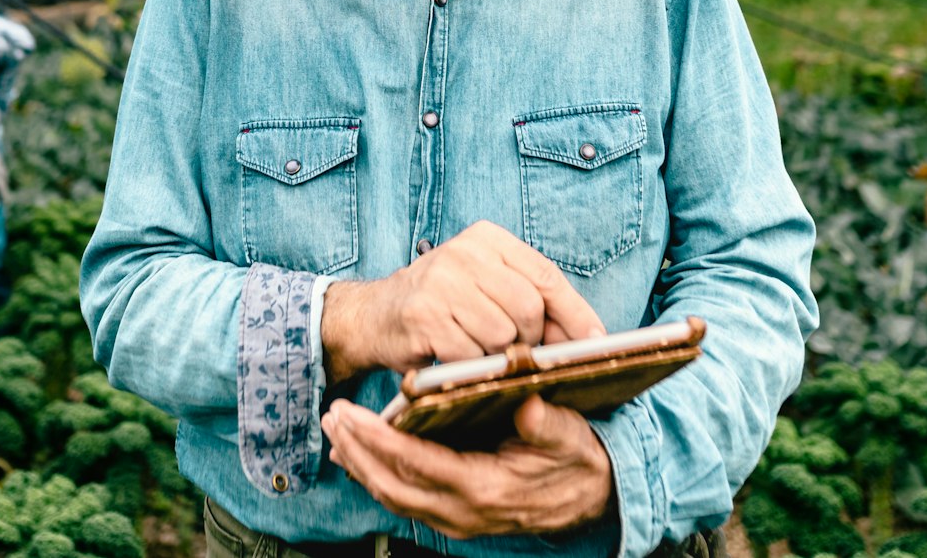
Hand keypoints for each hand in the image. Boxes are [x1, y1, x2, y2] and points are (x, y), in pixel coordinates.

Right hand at [319, 221, 605, 382]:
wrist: (374, 315)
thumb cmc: (443, 303)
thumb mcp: (486, 286)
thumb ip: (532, 303)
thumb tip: (588, 339)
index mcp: (486, 239)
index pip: (545, 275)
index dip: (575, 312)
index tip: (598, 342)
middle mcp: (463, 253)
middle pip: (527, 308)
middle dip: (530, 340)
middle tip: (516, 352)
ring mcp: (441, 283)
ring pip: (501, 335)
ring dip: (497, 356)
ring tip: (477, 349)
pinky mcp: (423, 316)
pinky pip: (470, 355)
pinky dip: (469, 365)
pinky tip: (454, 356)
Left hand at [323, 394, 613, 537]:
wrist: (594, 497)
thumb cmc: (576, 460)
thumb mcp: (570, 436)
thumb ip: (547, 424)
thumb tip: (527, 407)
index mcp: (485, 488)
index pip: (419, 465)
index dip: (380, 440)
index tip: (352, 415)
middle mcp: (463, 511)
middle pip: (392, 485)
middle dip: (357, 450)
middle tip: (332, 414)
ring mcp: (456, 519)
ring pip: (392, 496)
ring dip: (359, 463)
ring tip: (336, 430)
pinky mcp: (453, 515)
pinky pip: (403, 499)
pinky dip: (375, 475)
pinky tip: (357, 454)